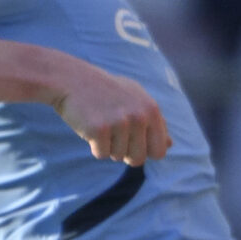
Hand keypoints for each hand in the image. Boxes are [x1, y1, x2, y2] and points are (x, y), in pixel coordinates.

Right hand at [49, 58, 170, 164]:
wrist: (71, 80)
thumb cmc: (105, 92)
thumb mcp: (135, 99)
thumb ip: (154, 122)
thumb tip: (170, 145)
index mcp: (152, 110)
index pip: (159, 152)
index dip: (144, 151)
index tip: (132, 141)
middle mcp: (140, 116)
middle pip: (138, 159)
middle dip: (124, 153)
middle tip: (113, 132)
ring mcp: (120, 122)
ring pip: (118, 157)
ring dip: (108, 146)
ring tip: (101, 123)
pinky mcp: (100, 129)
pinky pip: (101, 154)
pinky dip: (94, 146)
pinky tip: (89, 126)